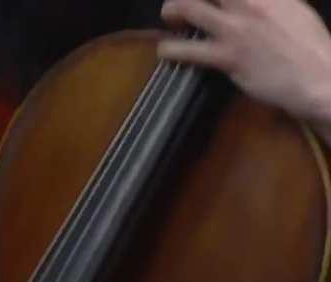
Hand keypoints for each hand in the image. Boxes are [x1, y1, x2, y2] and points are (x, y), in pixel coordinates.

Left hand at [157, 0, 330, 123]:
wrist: (316, 76)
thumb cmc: (307, 45)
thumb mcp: (290, 10)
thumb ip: (264, 4)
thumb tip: (249, 4)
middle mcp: (248, 3)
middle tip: (178, 0)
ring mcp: (235, 29)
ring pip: (192, 8)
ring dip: (173, 10)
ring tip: (167, 17)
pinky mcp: (228, 57)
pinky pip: (191, 51)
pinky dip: (172, 49)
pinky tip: (164, 51)